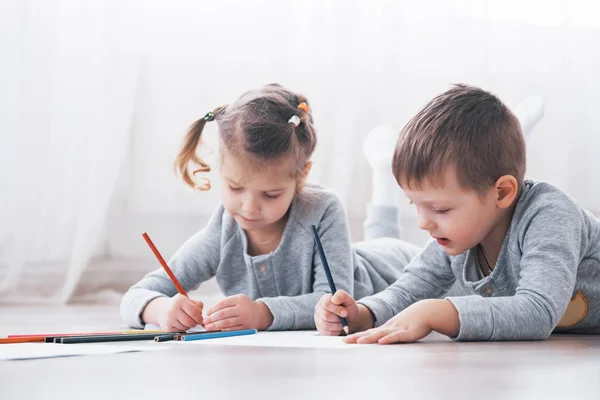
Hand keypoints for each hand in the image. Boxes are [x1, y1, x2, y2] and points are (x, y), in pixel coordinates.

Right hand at [147, 294, 203, 331]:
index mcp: (181, 300)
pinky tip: (180, 323)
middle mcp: (174, 309)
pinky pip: (180, 331)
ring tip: (186, 321)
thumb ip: (198, 305)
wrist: (161, 308)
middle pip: (190, 322)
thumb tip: (202, 317)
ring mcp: (170, 319)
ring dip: (189, 326)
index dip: (199, 318)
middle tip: (194, 321)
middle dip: (195, 323)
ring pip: (186, 328)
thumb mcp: (187, 300)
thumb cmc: (178, 305)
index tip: (200, 319)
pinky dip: (183, 329)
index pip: (194, 312)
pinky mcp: (167, 327)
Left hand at [204, 294, 273, 330]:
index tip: (207, 313)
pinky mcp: (246, 327)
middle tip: (205, 321)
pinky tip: (218, 330)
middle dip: (212, 318)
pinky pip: (232, 329)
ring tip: (208, 327)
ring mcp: (244, 318)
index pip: (223, 303)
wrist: (261, 313)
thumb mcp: (238, 299)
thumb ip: (226, 303)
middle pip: (224, 313)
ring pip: (227, 322)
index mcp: (239, 299)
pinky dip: (224, 330)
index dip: (213, 308)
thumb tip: (211, 312)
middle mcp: (242, 308)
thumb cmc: (246, 306)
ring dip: (216, 326)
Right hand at [314, 290, 364, 335]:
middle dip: (338, 318)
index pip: (326, 304)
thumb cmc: (348, 309)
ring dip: (338, 325)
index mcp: (324, 299)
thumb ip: (341, 295)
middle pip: (325, 315)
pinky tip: (338, 327)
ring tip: (342, 322)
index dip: (336, 309)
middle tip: (344, 318)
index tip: (345, 312)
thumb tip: (334, 299)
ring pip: (326, 325)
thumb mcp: (349, 300)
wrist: (351, 320)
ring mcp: (318, 319)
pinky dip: (336, 331)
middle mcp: (319, 309)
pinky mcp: (320, 329)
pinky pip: (327, 332)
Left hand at [343, 299, 458, 343]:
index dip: (356, 336)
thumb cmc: (411, 321)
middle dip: (357, 337)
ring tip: (358, 341)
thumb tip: (378, 342)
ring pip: (381, 334)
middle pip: (370, 333)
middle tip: (344, 341)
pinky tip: (381, 341)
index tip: (344, 339)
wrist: (425, 312)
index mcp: (385, 328)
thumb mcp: (397, 328)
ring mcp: (397, 329)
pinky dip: (389, 339)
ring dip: (369, 338)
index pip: (368, 332)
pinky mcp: (407, 333)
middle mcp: (388, 328)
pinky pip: (396, 336)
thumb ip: (388, 334)